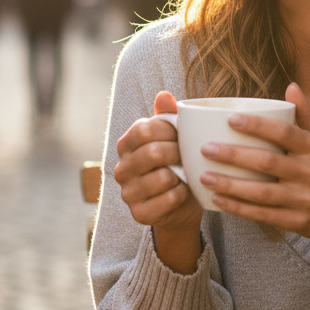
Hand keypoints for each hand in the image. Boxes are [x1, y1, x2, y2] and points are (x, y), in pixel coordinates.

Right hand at [114, 92, 202, 271]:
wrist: (181, 203)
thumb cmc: (177, 163)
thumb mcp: (173, 137)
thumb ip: (167, 115)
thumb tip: (164, 94)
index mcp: (126, 144)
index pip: (144, 130)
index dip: (169, 130)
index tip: (182, 134)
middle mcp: (121, 168)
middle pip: (153, 153)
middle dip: (178, 153)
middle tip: (188, 155)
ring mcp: (128, 193)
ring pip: (162, 177)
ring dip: (181, 175)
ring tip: (186, 173)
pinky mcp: (139, 214)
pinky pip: (168, 199)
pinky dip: (182, 194)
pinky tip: (183, 191)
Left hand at [199, 83, 309, 267]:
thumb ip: (307, 113)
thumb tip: (291, 86)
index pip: (284, 133)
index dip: (257, 125)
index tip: (231, 119)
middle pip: (267, 163)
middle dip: (234, 156)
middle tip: (207, 149)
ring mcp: (303, 200)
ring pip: (261, 193)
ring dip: (230, 185)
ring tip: (204, 177)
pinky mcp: (295, 222)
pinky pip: (262, 215)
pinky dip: (238, 208)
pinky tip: (217, 200)